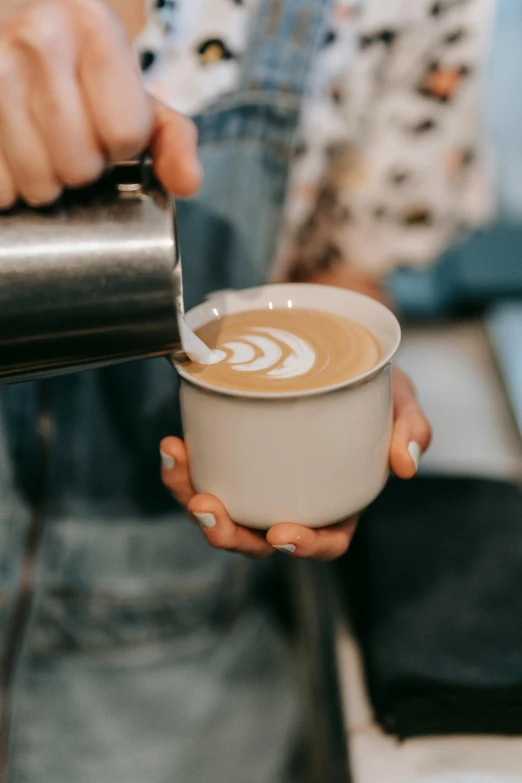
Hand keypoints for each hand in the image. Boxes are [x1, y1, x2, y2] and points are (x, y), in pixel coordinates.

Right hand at [0, 0, 200, 208]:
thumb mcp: (135, 92)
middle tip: (72, 141)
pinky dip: (10, 186)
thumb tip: (187, 183)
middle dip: (83, 168)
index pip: (125, 133)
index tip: (110, 129)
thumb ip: (173, 139)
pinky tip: (14, 153)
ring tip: (43, 147)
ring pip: (38, 183)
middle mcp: (37, 37)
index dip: (122, 145)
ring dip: (46, 182)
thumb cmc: (80, 68)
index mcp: (92, 25)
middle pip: (80, 166)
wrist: (16, 24)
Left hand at [160, 366, 430, 560]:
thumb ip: (411, 428)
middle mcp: (295, 498)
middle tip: (207, 506)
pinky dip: (185, 467)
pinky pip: (206, 473)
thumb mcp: (400, 400)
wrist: (337, 352)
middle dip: (227, 533)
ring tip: (178, 464)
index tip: (281, 534)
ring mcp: (261, 480)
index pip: (326, 541)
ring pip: (223, 510)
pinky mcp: (234, 455)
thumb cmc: (372, 385)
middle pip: (258, 537)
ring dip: (192, 497)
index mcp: (339, 501)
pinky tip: (174, 445)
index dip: (304, 548)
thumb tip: (406, 465)